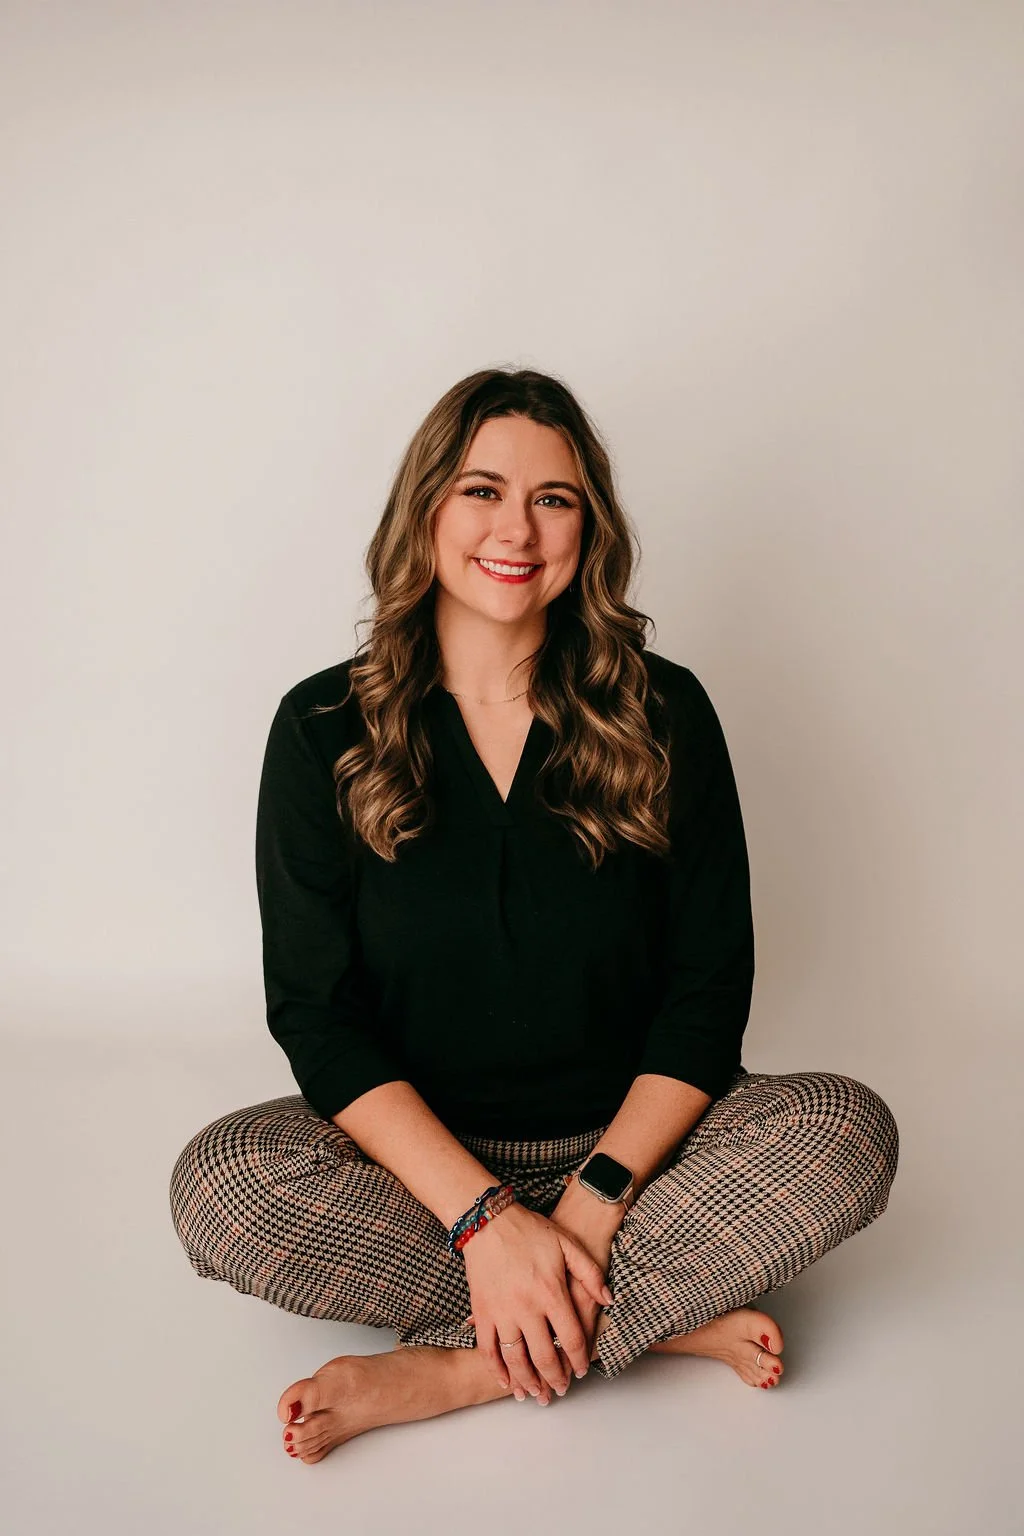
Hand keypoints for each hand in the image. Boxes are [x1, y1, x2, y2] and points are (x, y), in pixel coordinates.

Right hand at [459, 1199, 612, 1399]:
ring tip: (536, 1394)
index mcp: (551, 1292)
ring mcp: (501, 1312)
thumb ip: (590, 1273)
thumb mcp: (567, 1244)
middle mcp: (526, 1308)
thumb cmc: (530, 1230)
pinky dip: (497, 1370)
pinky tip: (506, 1381)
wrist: (488, 1221)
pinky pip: (488, 1349)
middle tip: (560, 1391)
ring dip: (528, 1381)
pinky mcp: (482, 1312)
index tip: (581, 1371)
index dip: (578, 1359)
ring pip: (516, 1359)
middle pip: (544, 1356)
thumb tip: (608, 1299)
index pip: (570, 1338)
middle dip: (555, 1379)